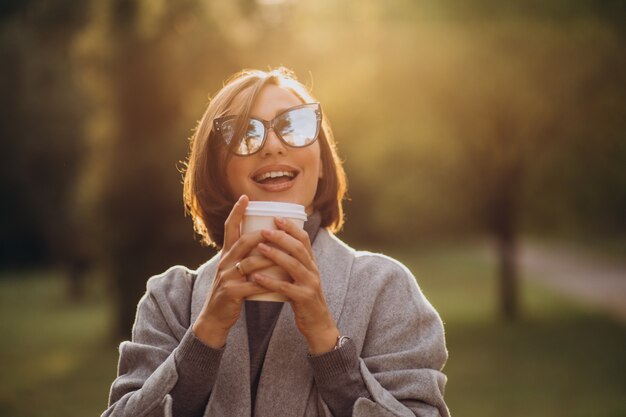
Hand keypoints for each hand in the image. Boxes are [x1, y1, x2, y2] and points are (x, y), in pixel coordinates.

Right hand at [192, 195, 273, 347]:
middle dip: (261, 233)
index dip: (236, 212)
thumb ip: (244, 257)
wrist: (214, 318)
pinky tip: (276, 281)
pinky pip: (251, 284)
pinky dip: (265, 282)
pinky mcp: (231, 293)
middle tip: (276, 228)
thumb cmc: (229, 292)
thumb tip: (263, 241)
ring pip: (249, 262)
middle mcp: (224, 263)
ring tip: (284, 254)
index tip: (245, 197)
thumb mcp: (233, 270)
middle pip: (243, 241)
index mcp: (226, 255)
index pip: (229, 228)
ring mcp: (226, 278)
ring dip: (268, 257)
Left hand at [252, 217, 339, 354]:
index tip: (276, 217)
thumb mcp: (301, 278)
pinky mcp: (304, 299)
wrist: (318, 325)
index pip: (304, 239)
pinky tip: (257, 277)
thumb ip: (292, 263)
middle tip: (264, 230)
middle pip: (298, 249)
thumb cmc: (304, 299)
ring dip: (275, 255)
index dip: (291, 227)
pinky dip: (270, 282)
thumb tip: (275, 245)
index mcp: (311, 263)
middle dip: (281, 237)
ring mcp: (310, 285)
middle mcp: (313, 271)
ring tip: (259, 248)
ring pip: (293, 265)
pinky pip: (286, 288)